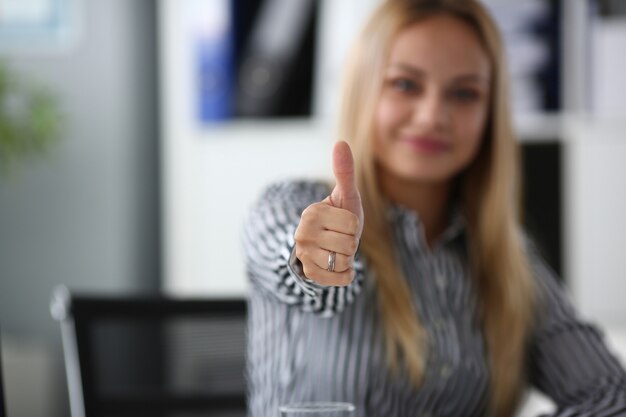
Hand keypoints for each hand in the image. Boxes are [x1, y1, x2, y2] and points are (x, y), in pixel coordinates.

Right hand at [294, 141, 363, 285]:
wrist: (326, 244)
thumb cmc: (340, 216)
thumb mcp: (345, 195)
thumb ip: (345, 171)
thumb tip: (341, 142)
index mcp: (311, 213)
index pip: (352, 223)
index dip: (354, 224)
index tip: (343, 223)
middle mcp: (302, 234)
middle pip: (349, 244)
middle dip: (351, 242)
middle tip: (340, 237)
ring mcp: (304, 256)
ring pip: (345, 261)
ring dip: (348, 258)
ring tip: (337, 249)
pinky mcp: (310, 274)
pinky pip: (341, 278)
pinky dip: (345, 274)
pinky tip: (336, 264)